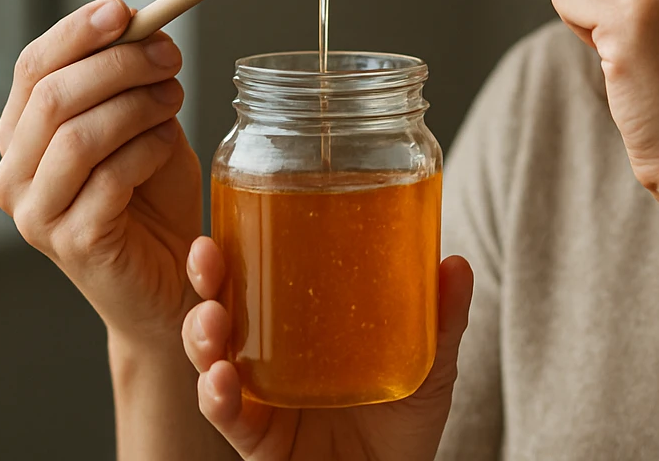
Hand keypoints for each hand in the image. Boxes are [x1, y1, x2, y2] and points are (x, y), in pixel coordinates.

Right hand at [0, 0, 199, 346]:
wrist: (171, 279)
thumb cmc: (154, 198)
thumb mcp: (143, 123)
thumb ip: (130, 80)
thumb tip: (141, 22)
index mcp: (22, 137)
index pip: (33, 68)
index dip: (76, 33)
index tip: (124, 9)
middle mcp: (15, 176)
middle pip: (53, 97)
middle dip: (119, 64)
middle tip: (170, 55)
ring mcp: (36, 214)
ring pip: (78, 135)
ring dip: (138, 105)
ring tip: (175, 101)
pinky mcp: (73, 243)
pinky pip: (110, 177)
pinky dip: (150, 149)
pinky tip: (170, 146)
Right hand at [182, 236, 473, 459]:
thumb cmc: (405, 420)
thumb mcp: (430, 363)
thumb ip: (442, 320)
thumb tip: (456, 263)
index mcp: (303, 327)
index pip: (263, 277)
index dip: (240, 249)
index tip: (229, 220)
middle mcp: (272, 357)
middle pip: (225, 307)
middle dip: (207, 280)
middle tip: (206, 255)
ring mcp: (261, 397)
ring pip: (212, 357)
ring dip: (202, 334)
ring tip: (212, 319)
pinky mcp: (258, 438)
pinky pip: (228, 416)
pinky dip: (216, 397)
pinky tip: (220, 380)